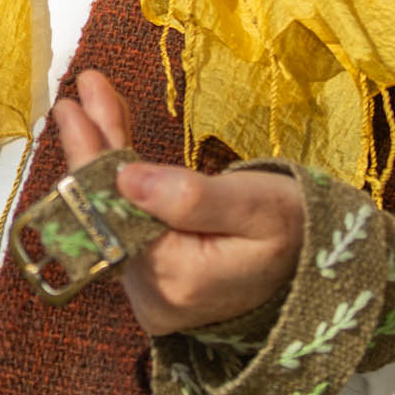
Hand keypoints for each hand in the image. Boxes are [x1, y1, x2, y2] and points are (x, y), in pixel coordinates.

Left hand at [50, 68, 304, 336]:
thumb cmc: (295, 228)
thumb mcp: (256, 207)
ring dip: (104, 160)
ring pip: (114, 214)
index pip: (116, 210)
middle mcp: (154, 294)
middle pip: (109, 211)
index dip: (93, 157)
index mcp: (177, 277)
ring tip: (91, 107)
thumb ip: (191, 198)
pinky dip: (121, 182)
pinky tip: (112, 142)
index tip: (75, 107)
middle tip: (75, 100)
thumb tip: (124, 178)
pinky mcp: (157, 285)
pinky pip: (128, 224)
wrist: (319, 268)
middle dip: (94, 150)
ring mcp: (153, 293)